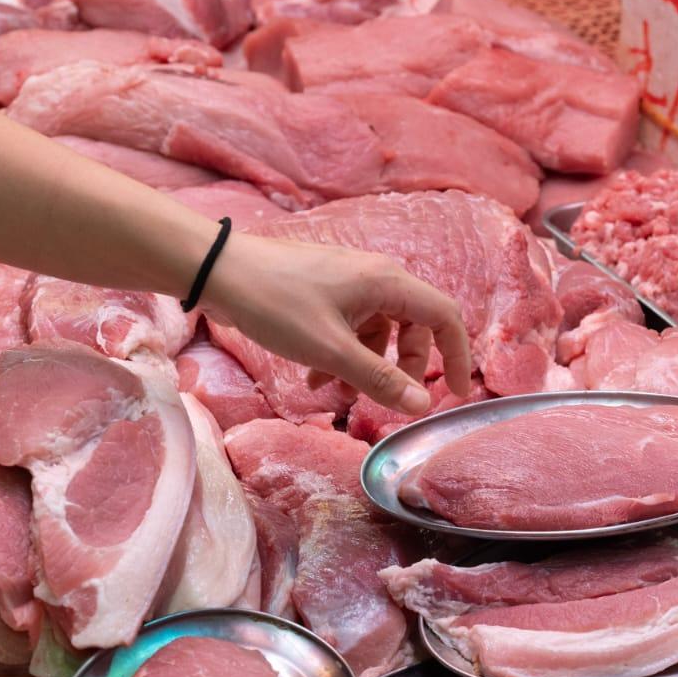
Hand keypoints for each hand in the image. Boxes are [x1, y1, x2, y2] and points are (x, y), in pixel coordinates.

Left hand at [200, 232, 473, 414]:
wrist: (220, 272)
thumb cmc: (276, 304)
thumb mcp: (331, 351)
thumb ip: (379, 379)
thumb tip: (422, 404)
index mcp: (388, 283)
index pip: (444, 316)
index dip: (457, 355)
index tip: (457, 392)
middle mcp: (375, 276)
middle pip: (412, 327)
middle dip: (401, 369)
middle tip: (385, 402)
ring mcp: (349, 281)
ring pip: (377, 331)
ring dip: (364, 366)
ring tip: (334, 394)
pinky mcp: (324, 289)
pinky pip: (349, 326)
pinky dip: (339, 354)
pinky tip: (312, 380)